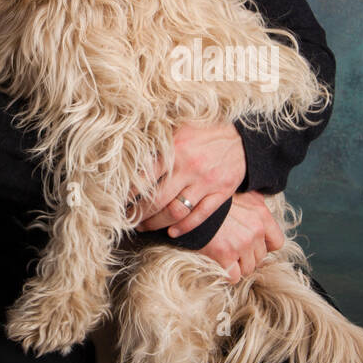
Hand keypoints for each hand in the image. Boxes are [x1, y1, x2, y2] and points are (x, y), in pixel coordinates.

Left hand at [130, 121, 246, 238]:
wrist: (242, 140)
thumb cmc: (206, 134)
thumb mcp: (181, 130)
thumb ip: (160, 143)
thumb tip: (134, 154)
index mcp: (175, 150)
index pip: (145, 177)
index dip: (129, 194)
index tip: (120, 202)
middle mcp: (189, 168)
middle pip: (157, 199)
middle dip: (140, 213)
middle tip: (129, 219)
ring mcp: (206, 183)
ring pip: (176, 211)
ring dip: (157, 223)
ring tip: (146, 226)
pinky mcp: (220, 194)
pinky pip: (200, 216)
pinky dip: (184, 227)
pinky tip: (172, 232)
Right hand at [196, 190, 283, 283]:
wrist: (190, 204)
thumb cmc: (214, 200)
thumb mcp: (241, 194)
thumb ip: (256, 203)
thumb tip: (262, 208)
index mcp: (261, 215)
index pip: (277, 242)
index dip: (265, 247)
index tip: (253, 246)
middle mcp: (256, 230)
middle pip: (260, 258)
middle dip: (247, 256)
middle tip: (232, 248)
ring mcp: (242, 243)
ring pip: (248, 269)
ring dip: (237, 266)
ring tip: (224, 254)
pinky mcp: (225, 254)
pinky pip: (234, 276)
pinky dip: (227, 274)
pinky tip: (219, 263)